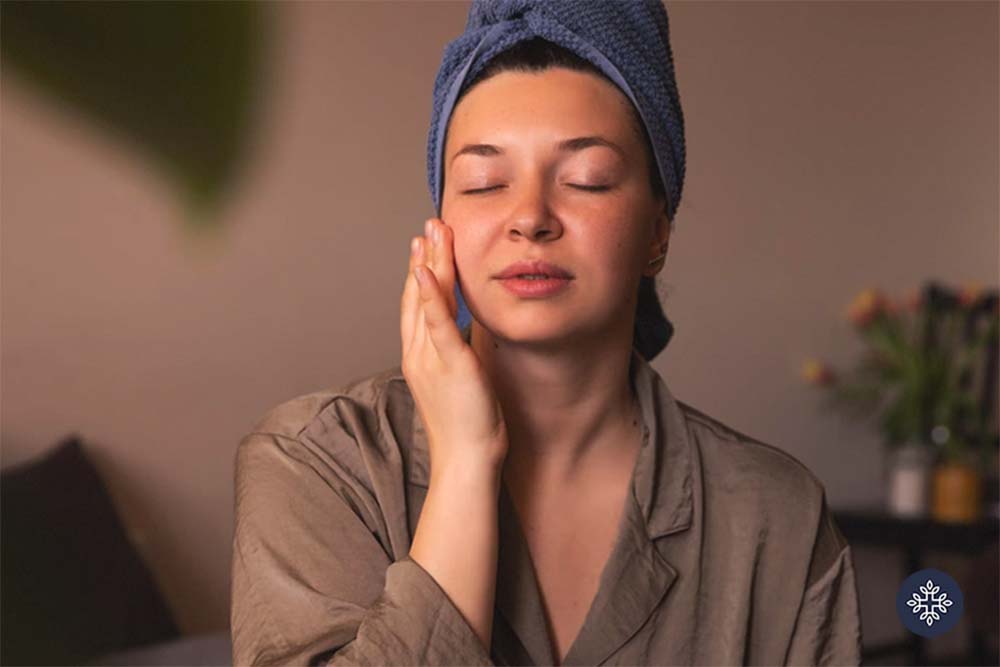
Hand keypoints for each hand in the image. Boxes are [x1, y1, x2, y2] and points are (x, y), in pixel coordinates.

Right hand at [400, 218, 508, 471]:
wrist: (465, 462)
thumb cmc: (468, 426)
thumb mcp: (465, 380)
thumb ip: (464, 350)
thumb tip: (476, 327)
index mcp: (421, 356)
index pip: (418, 305)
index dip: (421, 273)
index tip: (426, 244)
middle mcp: (419, 353)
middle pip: (417, 295)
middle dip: (424, 257)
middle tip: (429, 225)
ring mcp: (430, 359)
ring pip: (425, 302)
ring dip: (428, 264)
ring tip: (430, 233)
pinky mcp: (450, 366)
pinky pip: (437, 325)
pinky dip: (431, 296)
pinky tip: (426, 271)